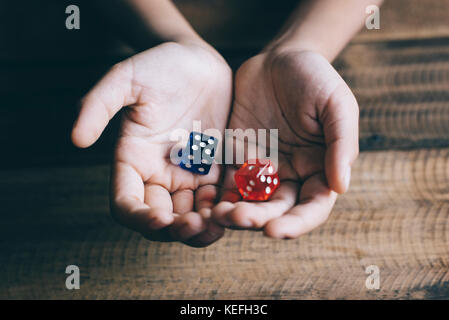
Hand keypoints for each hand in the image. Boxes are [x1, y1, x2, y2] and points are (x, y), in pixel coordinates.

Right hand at [72, 41, 232, 246]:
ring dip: (204, 228)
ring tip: (220, 224)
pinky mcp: (215, 170)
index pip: (126, 203)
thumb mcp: (125, 78)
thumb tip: (76, 139)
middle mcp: (159, 174)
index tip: (160, 220)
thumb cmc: (159, 67)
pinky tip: (239, 208)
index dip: (139, 218)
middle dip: (177, 230)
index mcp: (132, 160)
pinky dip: (226, 209)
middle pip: (162, 219)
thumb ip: (98, 104)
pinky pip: (220, 199)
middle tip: (197, 226)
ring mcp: (189, 175)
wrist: (198, 63)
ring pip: (192, 216)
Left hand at [212, 50, 358, 238]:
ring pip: (249, 201)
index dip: (296, 223)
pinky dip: (218, 194)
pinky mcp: (236, 157)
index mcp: (320, 169)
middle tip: (237, 219)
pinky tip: (205, 200)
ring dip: (234, 212)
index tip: (275, 231)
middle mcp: (290, 175)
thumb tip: (340, 186)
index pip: (312, 207)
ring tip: (217, 215)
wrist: (279, 59)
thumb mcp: (337, 105)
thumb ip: (341, 144)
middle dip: (258, 220)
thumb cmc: (315, 79)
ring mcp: (261, 169)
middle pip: (276, 210)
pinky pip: (227, 181)